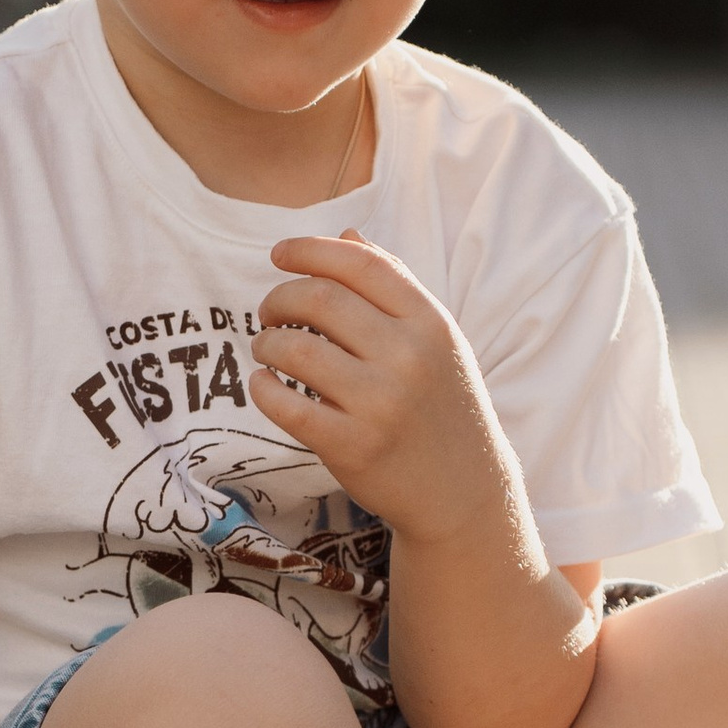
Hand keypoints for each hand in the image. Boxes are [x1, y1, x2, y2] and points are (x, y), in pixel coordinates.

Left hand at [252, 235, 517, 548]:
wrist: (465, 493)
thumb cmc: (442, 406)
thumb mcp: (436, 340)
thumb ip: (394, 286)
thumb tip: (346, 234)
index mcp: (431, 322)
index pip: (360, 264)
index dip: (310, 250)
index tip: (279, 253)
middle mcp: (408, 357)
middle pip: (319, 299)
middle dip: (279, 297)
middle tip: (268, 311)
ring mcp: (381, 404)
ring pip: (296, 349)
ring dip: (267, 342)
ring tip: (266, 347)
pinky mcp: (353, 447)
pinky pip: (287, 405)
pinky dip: (263, 388)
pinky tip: (263, 383)